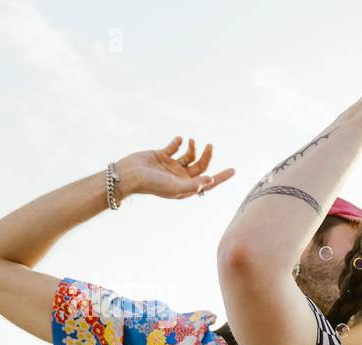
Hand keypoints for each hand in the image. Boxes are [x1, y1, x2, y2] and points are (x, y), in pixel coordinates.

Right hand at [115, 137, 233, 199]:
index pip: (208, 182)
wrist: (128, 175)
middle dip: (207, 156)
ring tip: (192, 141)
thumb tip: (211, 180)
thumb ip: (193, 185)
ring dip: (193, 148)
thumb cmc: (151, 184)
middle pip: (200, 166)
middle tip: (210, 145)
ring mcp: (171, 166)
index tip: (233, 170)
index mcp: (186, 187)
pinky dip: (178, 142)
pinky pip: (174, 147)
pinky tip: (178, 140)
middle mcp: (180, 177)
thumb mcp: (174, 187)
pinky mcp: (161, 155)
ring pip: (189, 155)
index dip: (221, 177)